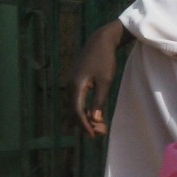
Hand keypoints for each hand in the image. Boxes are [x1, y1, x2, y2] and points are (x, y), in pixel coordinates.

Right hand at [69, 21, 127, 137]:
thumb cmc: (105, 59)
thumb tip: (94, 119)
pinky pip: (79, 99)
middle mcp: (71, 86)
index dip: (85, 125)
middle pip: (75, 110)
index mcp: (76, 86)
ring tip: (100, 126)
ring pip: (76, 106)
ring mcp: (73, 83)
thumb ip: (99, 100)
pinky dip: (86, 108)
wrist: (101, 40)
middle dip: (86, 123)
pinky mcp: (78, 81)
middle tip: (100, 133)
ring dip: (86, 117)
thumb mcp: (105, 81)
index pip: (77, 111)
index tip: (95, 135)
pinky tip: (95, 113)